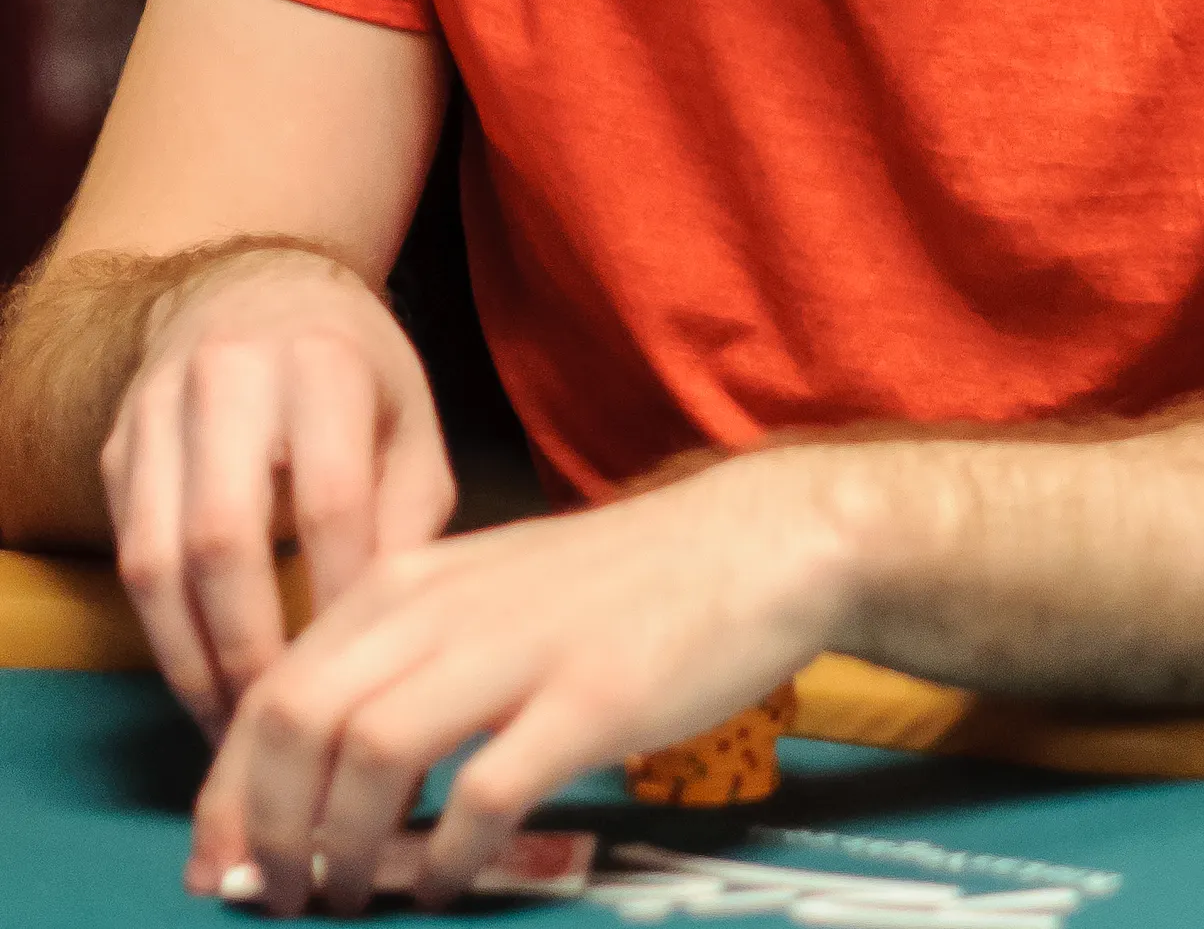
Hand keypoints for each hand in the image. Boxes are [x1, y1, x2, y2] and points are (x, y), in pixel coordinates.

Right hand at [101, 250, 455, 743]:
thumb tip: (396, 632)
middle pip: (225, 540)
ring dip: (194, 661)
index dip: (340, 596)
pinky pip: (129, 557)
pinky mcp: (117, 448)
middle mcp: (229, 377)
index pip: (327, 499)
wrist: (258, 290)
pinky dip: (163, 632)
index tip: (363, 672)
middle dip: (253, 649)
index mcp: (322, 361)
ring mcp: (158, 411)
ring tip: (237, 727)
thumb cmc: (356, 370)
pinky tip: (203, 678)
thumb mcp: (411, 419)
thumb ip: (414, 516)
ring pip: (157, 561)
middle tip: (288, 725)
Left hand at [188, 448, 852, 914]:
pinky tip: (448, 884)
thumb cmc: (612, 584)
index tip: (220, 861)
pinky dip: (447, 858)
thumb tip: (311, 768)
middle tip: (274, 895)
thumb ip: (404, 662)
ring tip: (351, 897)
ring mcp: (517, 651)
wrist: (748, 544)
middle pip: (298, 720)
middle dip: (266, 826)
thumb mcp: (485, 594)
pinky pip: (483, 794)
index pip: (276, 685)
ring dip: (342, 848)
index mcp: (409, 581)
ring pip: (370, 755)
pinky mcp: (588, 700)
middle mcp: (444, 606)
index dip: (228, 787)